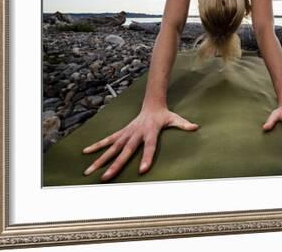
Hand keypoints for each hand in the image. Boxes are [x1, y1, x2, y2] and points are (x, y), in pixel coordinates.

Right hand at [81, 107, 198, 181]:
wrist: (151, 104)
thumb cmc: (164, 115)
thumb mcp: (175, 118)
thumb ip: (184, 124)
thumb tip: (196, 127)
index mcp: (150, 132)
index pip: (149, 147)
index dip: (147, 158)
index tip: (142, 170)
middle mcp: (135, 134)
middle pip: (125, 151)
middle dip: (115, 165)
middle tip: (106, 178)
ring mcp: (126, 133)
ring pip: (111, 148)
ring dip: (100, 159)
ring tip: (89, 171)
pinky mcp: (121, 133)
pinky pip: (107, 140)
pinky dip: (96, 146)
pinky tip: (85, 153)